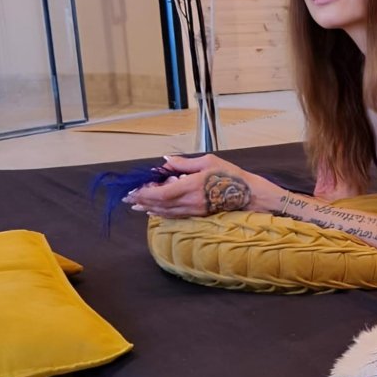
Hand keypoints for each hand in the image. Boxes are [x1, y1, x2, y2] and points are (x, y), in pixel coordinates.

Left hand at [123, 154, 261, 217]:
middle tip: (128, 198)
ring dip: (149, 208)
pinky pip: (174, 215)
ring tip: (137, 205)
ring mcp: (193, 210)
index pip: (161, 193)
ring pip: (165, 212)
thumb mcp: (208, 161)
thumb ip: (185, 163)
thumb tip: (165, 162)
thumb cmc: (229, 174)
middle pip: (159, 204)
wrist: (247, 194)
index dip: (144, 193)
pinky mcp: (197, 214)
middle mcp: (190, 201)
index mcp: (191, 185)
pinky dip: (161, 213)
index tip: (133, 191)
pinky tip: (154, 211)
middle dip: (142, 201)